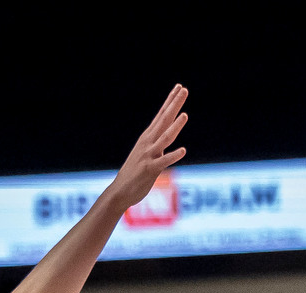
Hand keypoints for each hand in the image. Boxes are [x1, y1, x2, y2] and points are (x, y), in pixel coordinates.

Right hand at [105, 84, 189, 210]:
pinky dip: (173, 156)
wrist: (120, 191)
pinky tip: (183, 150)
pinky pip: (164, 162)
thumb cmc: (136, 173)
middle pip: (164, 120)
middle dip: (174, 104)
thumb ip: (159, 145)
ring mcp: (149, 155)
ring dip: (175, 126)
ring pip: (165, 138)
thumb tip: (168, 137)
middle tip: (183, 89)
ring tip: (185, 115)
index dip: (171, 101)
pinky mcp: (150, 169)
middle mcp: (148, 142)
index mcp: (149, 137)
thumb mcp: (149, 154)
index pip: (162, 115)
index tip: (179, 87)